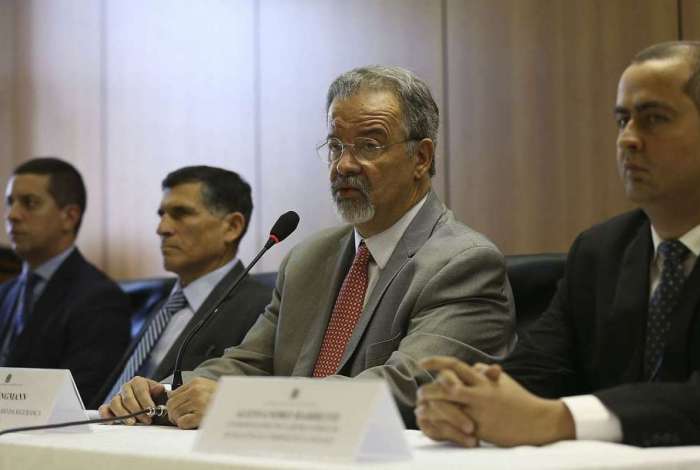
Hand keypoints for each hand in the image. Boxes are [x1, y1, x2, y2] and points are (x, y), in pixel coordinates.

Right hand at [98, 376, 165, 424]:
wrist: (150, 404)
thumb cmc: (155, 399)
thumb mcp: (160, 393)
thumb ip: (160, 391)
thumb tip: (158, 389)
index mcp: (138, 382)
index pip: (140, 390)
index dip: (146, 401)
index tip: (151, 409)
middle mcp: (126, 388)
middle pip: (128, 398)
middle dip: (138, 411)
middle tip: (146, 420)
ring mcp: (117, 397)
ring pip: (115, 403)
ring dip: (124, 414)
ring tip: (132, 422)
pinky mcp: (110, 407)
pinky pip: (104, 409)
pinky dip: (106, 415)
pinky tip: (113, 422)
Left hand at [166, 377, 217, 428]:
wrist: (237, 403)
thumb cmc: (222, 397)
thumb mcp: (206, 386)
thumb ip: (189, 389)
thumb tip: (170, 395)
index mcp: (197, 382)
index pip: (173, 394)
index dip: (173, 404)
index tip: (176, 409)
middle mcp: (196, 391)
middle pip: (171, 404)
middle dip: (173, 413)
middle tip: (178, 418)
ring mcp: (199, 403)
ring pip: (175, 413)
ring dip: (178, 419)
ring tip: (187, 420)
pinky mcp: (201, 415)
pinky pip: (182, 422)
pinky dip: (184, 424)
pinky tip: (191, 423)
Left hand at [417, 356, 574, 446]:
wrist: (536, 422)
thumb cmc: (518, 399)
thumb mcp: (502, 381)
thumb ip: (485, 372)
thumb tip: (471, 366)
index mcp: (483, 380)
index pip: (454, 365)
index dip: (436, 362)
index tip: (421, 363)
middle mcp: (479, 393)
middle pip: (446, 386)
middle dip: (429, 389)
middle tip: (418, 392)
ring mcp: (479, 412)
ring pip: (447, 406)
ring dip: (431, 406)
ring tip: (421, 407)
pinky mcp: (479, 429)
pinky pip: (454, 426)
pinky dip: (440, 424)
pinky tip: (432, 424)